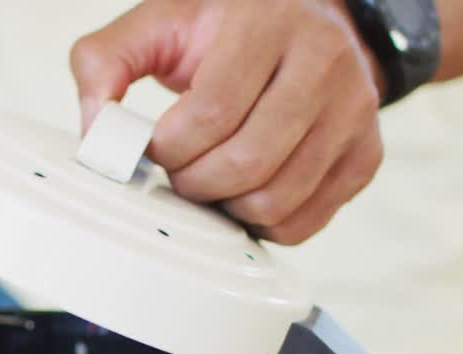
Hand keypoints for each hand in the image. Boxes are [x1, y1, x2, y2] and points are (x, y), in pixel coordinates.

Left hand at [70, 0, 385, 244]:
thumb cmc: (226, 30)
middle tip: (179, 170)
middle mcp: (323, 64)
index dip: (170, 146)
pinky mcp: (365, 155)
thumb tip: (96, 130)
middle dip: (194, 182)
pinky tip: (243, 194)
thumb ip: (104, 63)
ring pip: (276, 198)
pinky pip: (304, 221)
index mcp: (268, 26)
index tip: (155, 145)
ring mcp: (353, 112)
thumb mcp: (158, 24)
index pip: (212, 112)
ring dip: (225, 207)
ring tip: (209, 180)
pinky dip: (261, 224)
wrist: (308, 19)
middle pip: (247, 162)